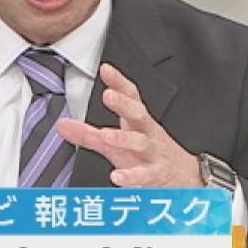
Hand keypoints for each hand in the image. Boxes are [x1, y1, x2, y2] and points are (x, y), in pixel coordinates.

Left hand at [55, 63, 204, 187]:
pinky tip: (117, 177)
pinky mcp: (155, 175)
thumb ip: (88, 134)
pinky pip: (144, 175)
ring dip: (124, 138)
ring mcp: (153, 154)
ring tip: (106, 135)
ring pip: (141, 143)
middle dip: (125, 104)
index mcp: (137, 123)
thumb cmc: (147, 156)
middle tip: (109, 95)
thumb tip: (62, 125)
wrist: (185, 177)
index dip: (119, 83)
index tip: (106, 69)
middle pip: (138, 114)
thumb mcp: (116, 144)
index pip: (131, 97)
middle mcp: (147, 134)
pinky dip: (131, 176)